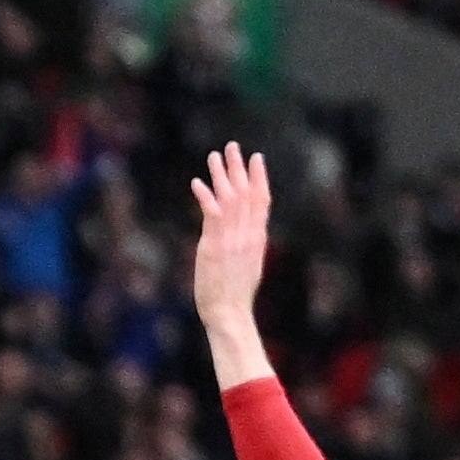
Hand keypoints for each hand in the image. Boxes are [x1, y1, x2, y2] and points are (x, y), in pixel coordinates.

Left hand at [186, 141, 272, 372]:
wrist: (230, 312)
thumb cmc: (235, 295)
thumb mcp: (249, 264)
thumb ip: (248, 245)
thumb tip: (248, 235)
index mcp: (257, 238)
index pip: (262, 200)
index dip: (259, 177)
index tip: (257, 158)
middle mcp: (248, 234)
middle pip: (246, 192)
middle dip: (239, 167)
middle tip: (232, 146)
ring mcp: (232, 239)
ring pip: (229, 198)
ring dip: (221, 175)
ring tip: (213, 156)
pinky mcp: (214, 246)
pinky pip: (211, 214)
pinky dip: (205, 196)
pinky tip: (197, 183)